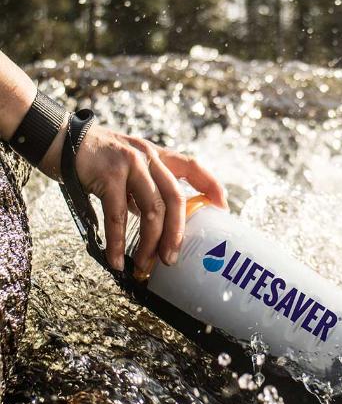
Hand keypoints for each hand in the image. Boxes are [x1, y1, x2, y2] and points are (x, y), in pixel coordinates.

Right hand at [39, 121, 227, 273]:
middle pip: (175, 198)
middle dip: (177, 232)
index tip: (223, 208)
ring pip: (151, 209)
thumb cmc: (96, 160)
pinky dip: (118, 242)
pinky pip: (117, 215)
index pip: (193, 166)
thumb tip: (157, 225)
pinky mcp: (107, 174)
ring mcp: (129, 163)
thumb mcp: (129, 168)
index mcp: (157, 155)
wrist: (57, 138)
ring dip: (150, 243)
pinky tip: (117, 260)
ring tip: (145, 265)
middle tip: (172, 259)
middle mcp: (148, 157)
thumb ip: (145, 190)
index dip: (211, 186)